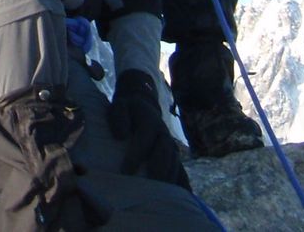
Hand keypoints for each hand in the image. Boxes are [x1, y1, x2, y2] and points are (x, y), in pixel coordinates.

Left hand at [108, 69, 189, 186]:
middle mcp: (163, 134)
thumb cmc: (126, 110)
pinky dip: (182, 183)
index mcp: (150, 121)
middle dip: (158, 169)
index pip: (145, 137)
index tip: (126, 171)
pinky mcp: (173, 156)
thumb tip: (120, 136)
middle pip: (165, 151)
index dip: (136, 154)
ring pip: (174, 162)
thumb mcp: (119, 106)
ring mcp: (170, 145)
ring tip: (162, 196)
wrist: (141, 105)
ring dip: (169, 178)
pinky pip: (181, 170)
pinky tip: (184, 198)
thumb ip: (119, 117)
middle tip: (149, 188)